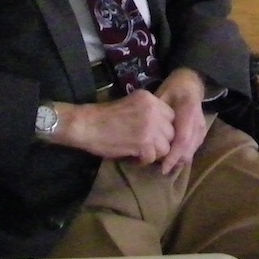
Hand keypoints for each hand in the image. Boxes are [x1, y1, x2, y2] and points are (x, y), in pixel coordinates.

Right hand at [50, 90, 174, 163]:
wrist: (86, 125)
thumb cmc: (105, 116)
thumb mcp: (131, 106)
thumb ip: (150, 113)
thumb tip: (167, 129)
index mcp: (149, 98)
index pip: (171, 116)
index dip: (164, 128)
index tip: (155, 135)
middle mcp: (152, 109)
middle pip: (171, 132)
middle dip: (162, 142)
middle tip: (148, 146)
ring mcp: (149, 126)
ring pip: (166, 147)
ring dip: (155, 153)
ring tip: (141, 152)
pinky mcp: (143, 143)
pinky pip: (153, 157)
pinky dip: (144, 160)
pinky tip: (134, 156)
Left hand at [154, 68, 207, 173]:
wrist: (191, 84)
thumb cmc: (174, 88)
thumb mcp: (162, 94)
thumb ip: (157, 112)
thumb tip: (146, 131)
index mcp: (188, 111)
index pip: (182, 140)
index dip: (173, 156)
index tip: (162, 167)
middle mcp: (198, 123)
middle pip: (188, 150)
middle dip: (174, 162)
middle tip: (157, 167)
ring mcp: (202, 129)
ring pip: (191, 153)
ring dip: (178, 161)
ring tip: (162, 163)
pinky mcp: (202, 134)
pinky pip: (192, 150)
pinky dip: (181, 156)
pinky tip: (170, 157)